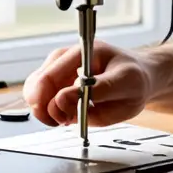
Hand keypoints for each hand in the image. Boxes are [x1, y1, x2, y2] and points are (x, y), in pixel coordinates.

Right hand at [22, 40, 155, 127]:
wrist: (139, 78)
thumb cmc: (134, 78)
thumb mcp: (126, 85)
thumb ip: (97, 92)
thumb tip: (63, 99)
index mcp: (84, 52)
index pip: (52, 76)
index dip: (52, 102)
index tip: (66, 119)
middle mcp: (66, 57)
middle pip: (37, 84)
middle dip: (45, 109)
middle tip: (64, 121)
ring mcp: (58, 67)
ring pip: (33, 91)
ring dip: (45, 111)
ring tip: (65, 119)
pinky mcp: (56, 79)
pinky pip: (39, 96)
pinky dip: (47, 110)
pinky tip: (64, 114)